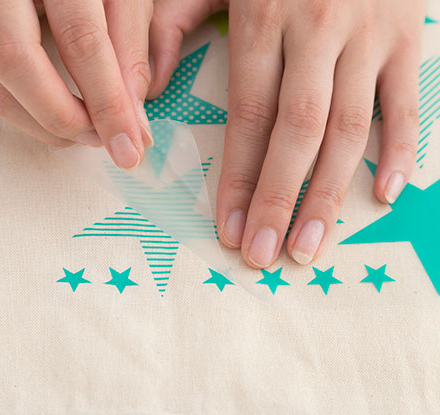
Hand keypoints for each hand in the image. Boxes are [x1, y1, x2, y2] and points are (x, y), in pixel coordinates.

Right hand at [0, 0, 152, 168]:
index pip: (80, 40)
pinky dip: (24, 110)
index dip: (107, 101)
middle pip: (15, 64)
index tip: (129, 144)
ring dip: (44, 124)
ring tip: (85, 129)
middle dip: (62, 118)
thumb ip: (131, 55)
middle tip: (99, 139)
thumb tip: (133, 124)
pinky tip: (54, 109)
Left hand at [148, 0, 424, 267]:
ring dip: (330, 194)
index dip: (236, 177)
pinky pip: (407, 100)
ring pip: (351, 128)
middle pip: (298, 132)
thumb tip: (141, 91)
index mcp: (263, 16)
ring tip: (311, 248)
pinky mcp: (408, 35)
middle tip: (264, 255)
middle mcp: (318, 29)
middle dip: (279, 200)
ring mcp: (370, 33)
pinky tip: (382, 195)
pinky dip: (401, 148)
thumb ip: (170, 25)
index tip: (227, 228)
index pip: (248, 116)